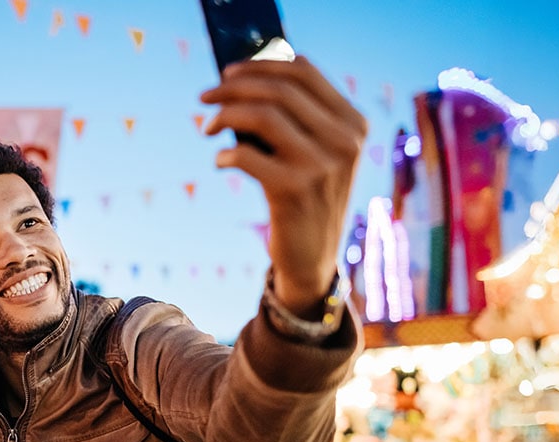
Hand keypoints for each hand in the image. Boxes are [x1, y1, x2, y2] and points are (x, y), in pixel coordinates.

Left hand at [201, 57, 366, 313]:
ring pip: (262, 115)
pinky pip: (247, 155)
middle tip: (206, 97)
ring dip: (225, 115)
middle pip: (279, 90)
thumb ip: (294, 117)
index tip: (228, 73)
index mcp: (353, 123)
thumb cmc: (304, 197)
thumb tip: (240, 80)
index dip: (260, 64)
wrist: (312, 259)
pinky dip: (225, 154)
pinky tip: (220, 161)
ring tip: (207, 127)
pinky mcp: (295, 191)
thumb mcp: (314, 153)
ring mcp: (323, 166)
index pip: (304, 73)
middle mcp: (344, 141)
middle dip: (233, 87)